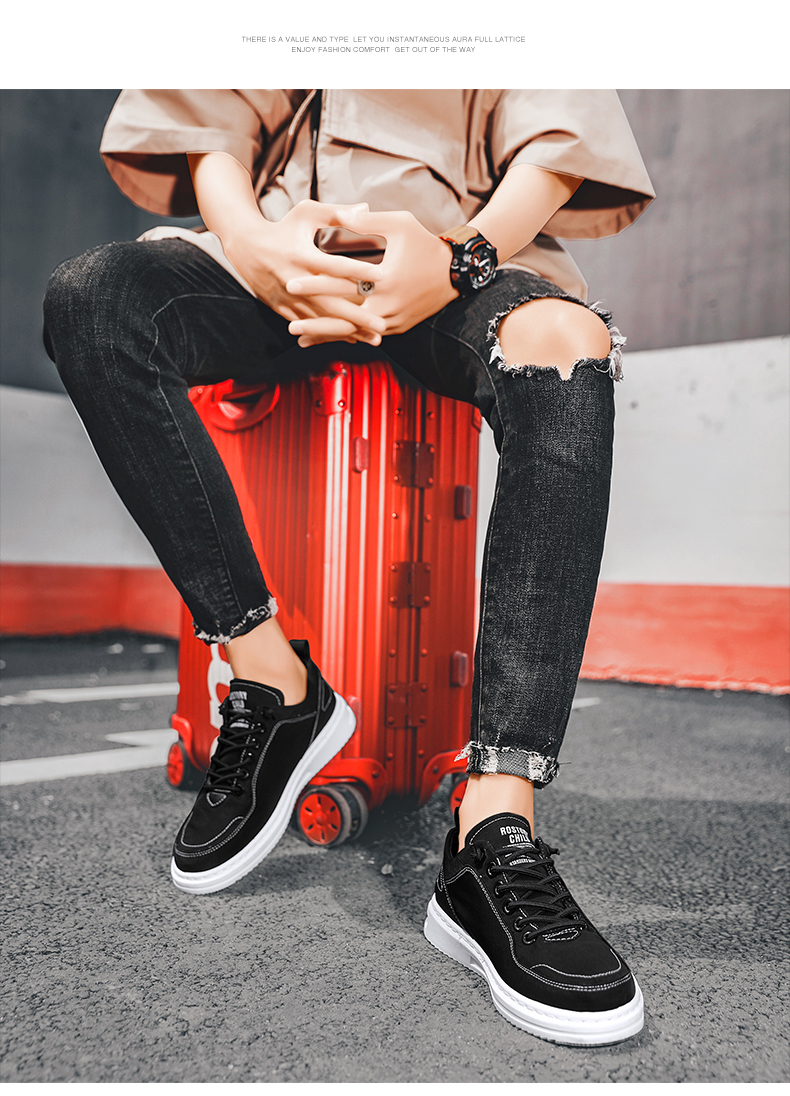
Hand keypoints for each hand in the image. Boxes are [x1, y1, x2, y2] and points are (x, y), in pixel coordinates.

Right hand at [222, 200, 388, 345]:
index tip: (382, 276)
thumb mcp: (306, 213)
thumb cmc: (283, 228)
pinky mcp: (284, 310)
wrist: (247, 249)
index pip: (334, 265)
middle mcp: (295, 281)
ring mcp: (289, 299)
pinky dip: (332, 334)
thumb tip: (366, 209)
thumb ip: (336, 212)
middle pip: (331, 302)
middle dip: (358, 316)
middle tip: (383, 324)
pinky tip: (353, 339)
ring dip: (349, 331)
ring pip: (323, 320)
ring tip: (374, 338)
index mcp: (302, 255)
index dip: (358, 270)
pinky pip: (311, 326)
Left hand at [285, 209, 458, 344]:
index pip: (342, 283)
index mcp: (385, 278)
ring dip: (326, 336)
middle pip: (344, 319)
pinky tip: (324, 340)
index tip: (291, 283)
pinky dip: (344, 338)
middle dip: (315, 323)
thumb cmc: (424, 243)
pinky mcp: (396, 328)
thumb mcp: (399, 223)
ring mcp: (393, 320)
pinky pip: (365, 335)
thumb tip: (338, 213)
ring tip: (300, 339)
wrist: (455, 273)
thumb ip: (367, 221)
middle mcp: (388, 305)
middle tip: (290, 326)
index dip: (315, 284)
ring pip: (353, 333)